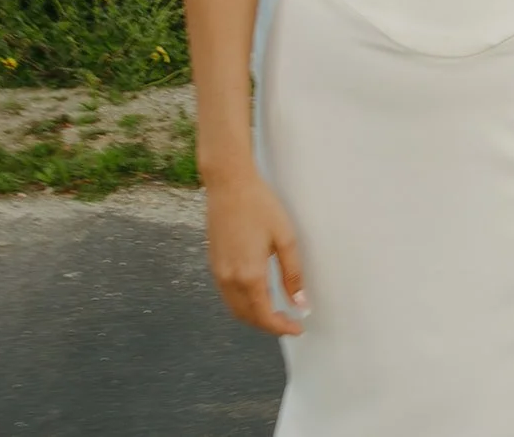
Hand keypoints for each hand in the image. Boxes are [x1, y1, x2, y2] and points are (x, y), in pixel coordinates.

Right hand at [204, 170, 307, 336]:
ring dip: (254, 316)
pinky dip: (242, 304)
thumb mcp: (285, 238)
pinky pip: (227, 295)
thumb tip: (300, 304)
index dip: (282, 327)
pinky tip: (257, 295)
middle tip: (290, 322)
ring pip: (235, 308)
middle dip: (268, 325)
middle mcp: (229, 278)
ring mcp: (218, 271)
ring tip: (276, 311)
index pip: (265, 316)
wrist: (229, 184)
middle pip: (248, 317)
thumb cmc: (260, 206)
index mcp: (249, 275)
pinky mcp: (213, 263)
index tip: (298, 328)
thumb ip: (293, 274)